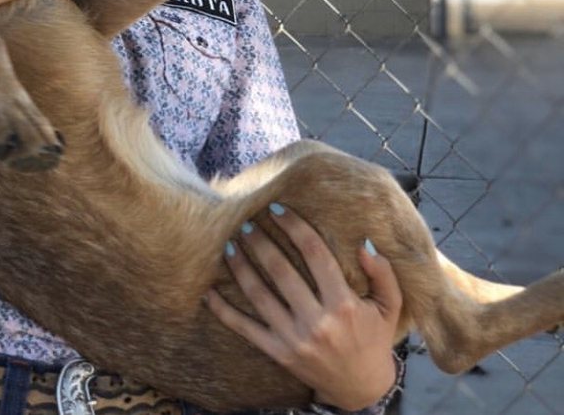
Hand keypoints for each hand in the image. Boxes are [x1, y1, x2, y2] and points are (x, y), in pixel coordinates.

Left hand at [205, 205, 401, 411]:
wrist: (361, 389)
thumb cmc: (374, 339)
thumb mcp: (389, 307)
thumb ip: (382, 274)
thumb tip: (365, 242)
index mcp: (344, 305)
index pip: (315, 255)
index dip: (295, 228)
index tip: (277, 209)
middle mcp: (318, 321)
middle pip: (281, 271)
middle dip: (260, 243)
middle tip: (246, 223)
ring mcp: (294, 338)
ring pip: (260, 295)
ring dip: (241, 267)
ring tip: (230, 245)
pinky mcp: (278, 353)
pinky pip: (245, 329)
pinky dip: (224, 310)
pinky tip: (209, 291)